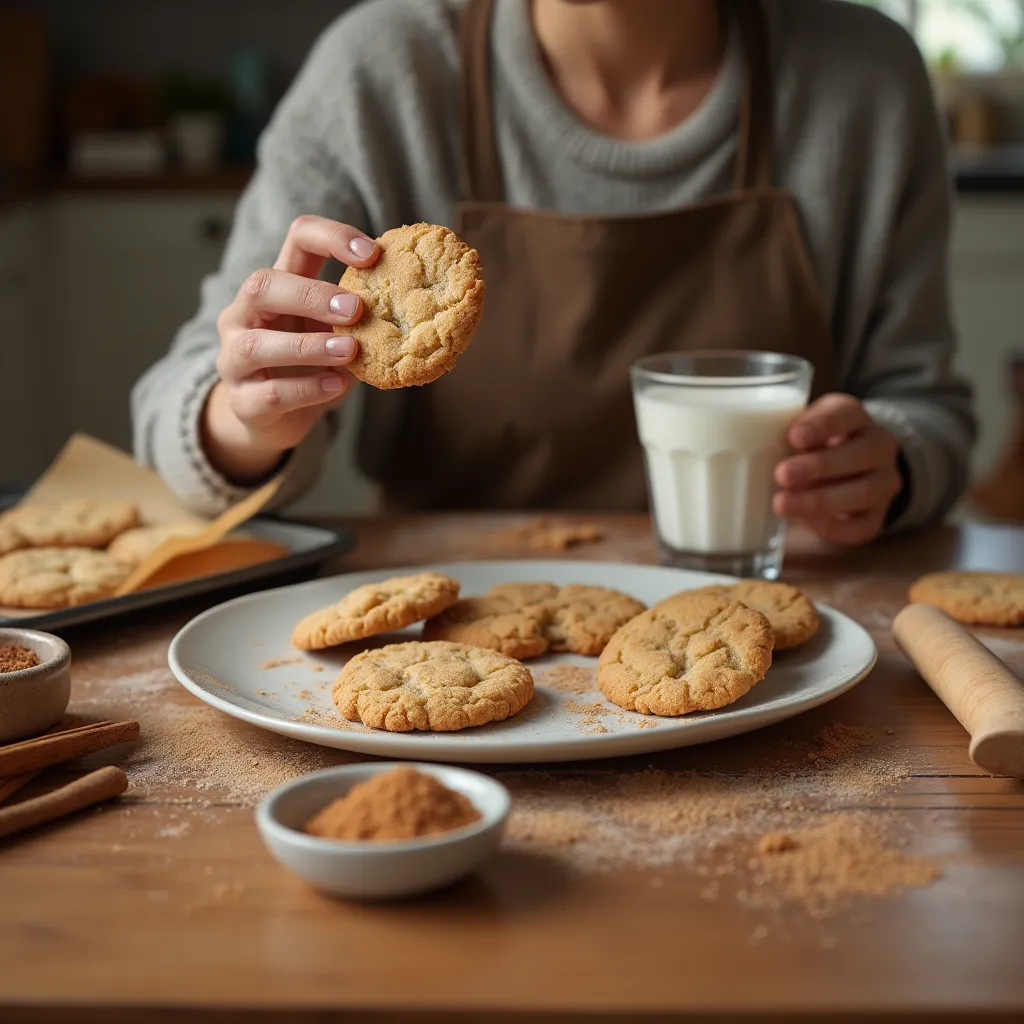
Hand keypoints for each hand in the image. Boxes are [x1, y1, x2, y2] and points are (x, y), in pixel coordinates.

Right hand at [202, 216, 379, 482]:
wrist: (272, 419)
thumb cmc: (310, 365)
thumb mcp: (334, 332)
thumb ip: (359, 317)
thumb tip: (417, 303)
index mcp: (278, 286)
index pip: (298, 239)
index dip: (332, 237)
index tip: (373, 254)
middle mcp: (245, 315)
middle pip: (262, 286)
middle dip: (311, 295)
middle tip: (356, 308)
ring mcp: (235, 358)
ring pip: (257, 345)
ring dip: (309, 346)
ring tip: (350, 350)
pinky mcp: (243, 402)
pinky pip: (271, 394)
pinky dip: (307, 389)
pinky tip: (337, 384)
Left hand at [773, 393, 901, 545]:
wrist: (845, 472)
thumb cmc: (810, 446)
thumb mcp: (799, 429)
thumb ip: (784, 434)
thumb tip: (748, 448)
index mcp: (855, 418)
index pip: (847, 413)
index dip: (822, 425)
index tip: (794, 436)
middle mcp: (878, 447)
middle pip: (860, 454)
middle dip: (819, 466)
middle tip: (782, 475)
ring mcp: (883, 483)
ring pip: (864, 492)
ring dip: (821, 500)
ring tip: (783, 504)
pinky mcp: (877, 516)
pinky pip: (862, 526)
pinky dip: (833, 526)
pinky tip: (807, 522)